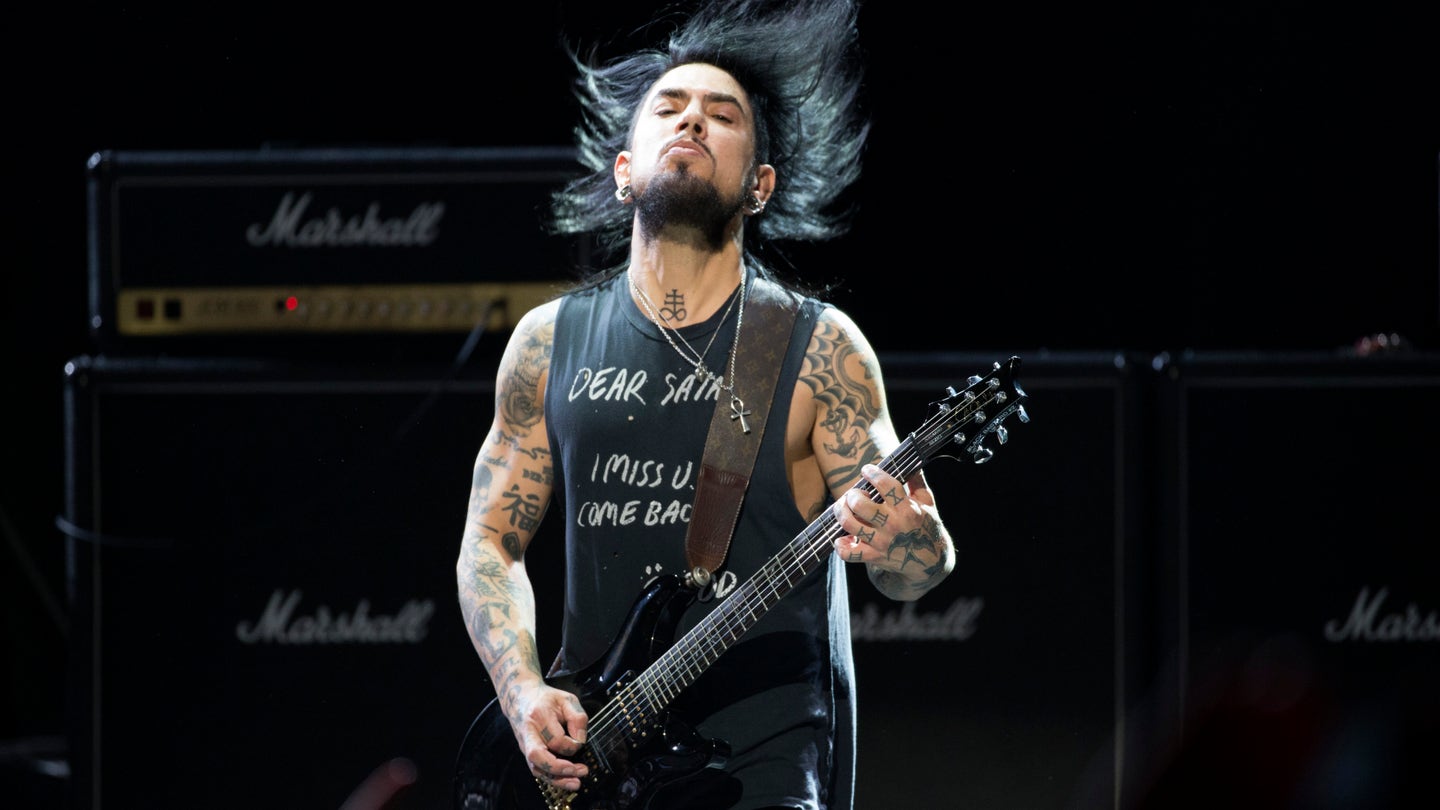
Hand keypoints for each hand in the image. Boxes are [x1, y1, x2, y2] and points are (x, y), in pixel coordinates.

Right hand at [509, 682, 589, 791]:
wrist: (520, 698)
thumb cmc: (546, 699)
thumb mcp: (567, 700)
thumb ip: (578, 718)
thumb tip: (580, 741)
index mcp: (539, 715)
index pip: (556, 737)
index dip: (572, 744)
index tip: (580, 742)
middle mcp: (528, 732)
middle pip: (538, 756)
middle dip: (560, 768)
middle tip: (580, 771)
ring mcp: (524, 745)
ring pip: (536, 768)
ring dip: (557, 779)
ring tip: (576, 783)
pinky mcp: (525, 752)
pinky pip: (537, 770)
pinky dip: (552, 778)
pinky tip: (565, 780)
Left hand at [832, 464, 946, 577]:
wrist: (930, 561)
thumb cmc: (927, 525)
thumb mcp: (927, 501)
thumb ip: (917, 480)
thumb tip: (910, 459)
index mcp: (908, 508)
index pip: (885, 485)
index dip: (872, 473)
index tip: (867, 470)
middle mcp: (893, 525)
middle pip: (860, 504)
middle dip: (852, 494)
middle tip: (854, 494)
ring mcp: (882, 542)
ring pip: (850, 524)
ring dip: (841, 512)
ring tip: (844, 507)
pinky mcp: (874, 557)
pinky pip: (849, 553)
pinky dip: (841, 545)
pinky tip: (843, 537)